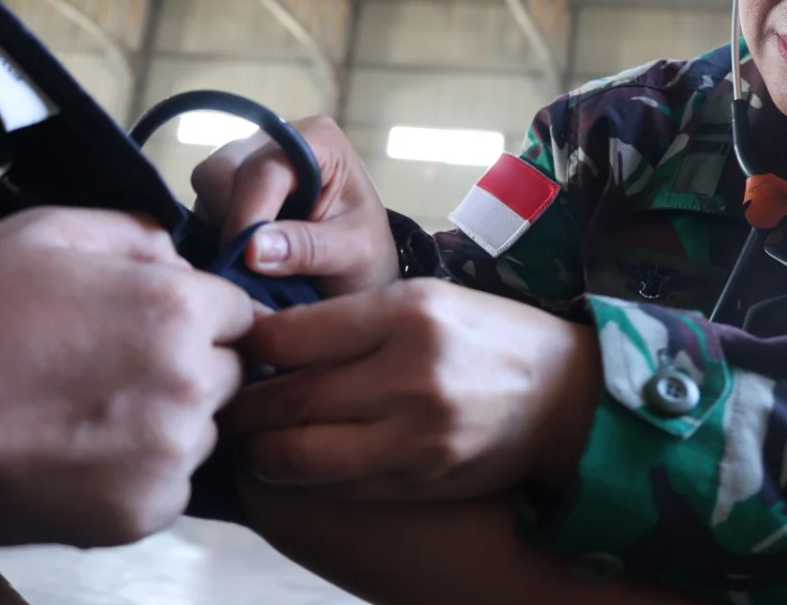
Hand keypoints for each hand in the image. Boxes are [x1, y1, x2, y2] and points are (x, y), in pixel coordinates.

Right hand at [0, 207, 253, 547]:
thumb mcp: (47, 233)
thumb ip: (135, 234)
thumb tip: (178, 255)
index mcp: (176, 309)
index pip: (240, 312)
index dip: (198, 313)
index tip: (160, 324)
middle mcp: (188, 382)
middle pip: (226, 371)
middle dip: (187, 365)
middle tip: (114, 367)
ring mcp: (169, 452)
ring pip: (200, 429)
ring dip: (164, 421)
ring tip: (86, 410)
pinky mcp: (142, 511)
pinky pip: (168, 484)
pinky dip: (135, 473)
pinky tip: (78, 451)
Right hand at [191, 115, 397, 293]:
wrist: (361, 274)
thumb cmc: (366, 256)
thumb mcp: (353, 255)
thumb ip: (307, 248)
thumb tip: (252, 248)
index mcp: (317, 140)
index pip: (264, 169)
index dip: (249, 215)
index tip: (247, 260)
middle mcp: (278, 139)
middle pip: (223, 171)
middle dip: (231, 221)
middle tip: (250, 267)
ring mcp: (250, 158)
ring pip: (206, 187)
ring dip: (220, 229)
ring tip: (253, 265)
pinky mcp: (231, 184)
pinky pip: (203, 204)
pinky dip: (214, 234)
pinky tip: (240, 259)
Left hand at [221, 278, 601, 499]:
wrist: (565, 397)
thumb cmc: (488, 337)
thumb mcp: (426, 299)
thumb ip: (352, 319)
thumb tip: (269, 340)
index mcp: (407, 314)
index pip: (293, 335)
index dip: (248, 346)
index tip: (231, 349)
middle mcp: (409, 375)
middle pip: (290, 399)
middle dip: (241, 407)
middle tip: (220, 404)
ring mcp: (416, 436)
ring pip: (303, 456)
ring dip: (262, 452)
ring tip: (248, 441)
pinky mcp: (421, 480)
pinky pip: (339, 487)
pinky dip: (306, 478)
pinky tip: (293, 464)